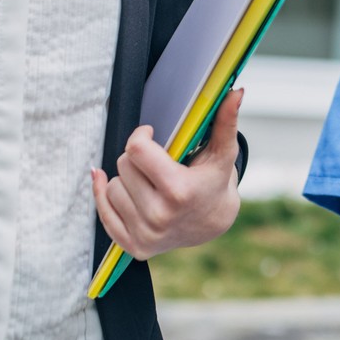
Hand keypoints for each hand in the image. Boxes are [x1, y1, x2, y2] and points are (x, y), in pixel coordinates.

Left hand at [92, 89, 243, 260]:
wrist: (213, 224)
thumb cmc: (214, 182)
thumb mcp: (222, 153)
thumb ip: (226, 122)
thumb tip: (235, 92)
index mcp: (179, 191)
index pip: (136, 149)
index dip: (141, 136)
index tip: (149, 134)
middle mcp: (159, 216)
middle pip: (124, 165)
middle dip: (137, 158)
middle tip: (155, 162)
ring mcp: (146, 234)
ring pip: (112, 186)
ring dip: (126, 178)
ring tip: (148, 181)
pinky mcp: (134, 246)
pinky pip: (104, 212)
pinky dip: (104, 195)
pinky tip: (108, 182)